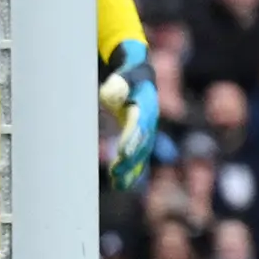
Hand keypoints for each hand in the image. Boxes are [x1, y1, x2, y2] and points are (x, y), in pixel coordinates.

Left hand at [103, 39, 161, 188]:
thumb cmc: (129, 75)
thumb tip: (109, 96)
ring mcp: (146, 130)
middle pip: (142, 142)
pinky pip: (137, 156)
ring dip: (130, 169)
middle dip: (130, 158)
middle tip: (116, 172)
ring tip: (118, 183)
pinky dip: (131, 170)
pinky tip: (121, 184)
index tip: (123, 152)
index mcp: (146, 105)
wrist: (142, 76)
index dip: (132, 138)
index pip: (140, 124)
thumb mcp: (125, 74)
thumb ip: (119, 83)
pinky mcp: (139, 137)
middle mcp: (149, 120)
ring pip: (141, 153)